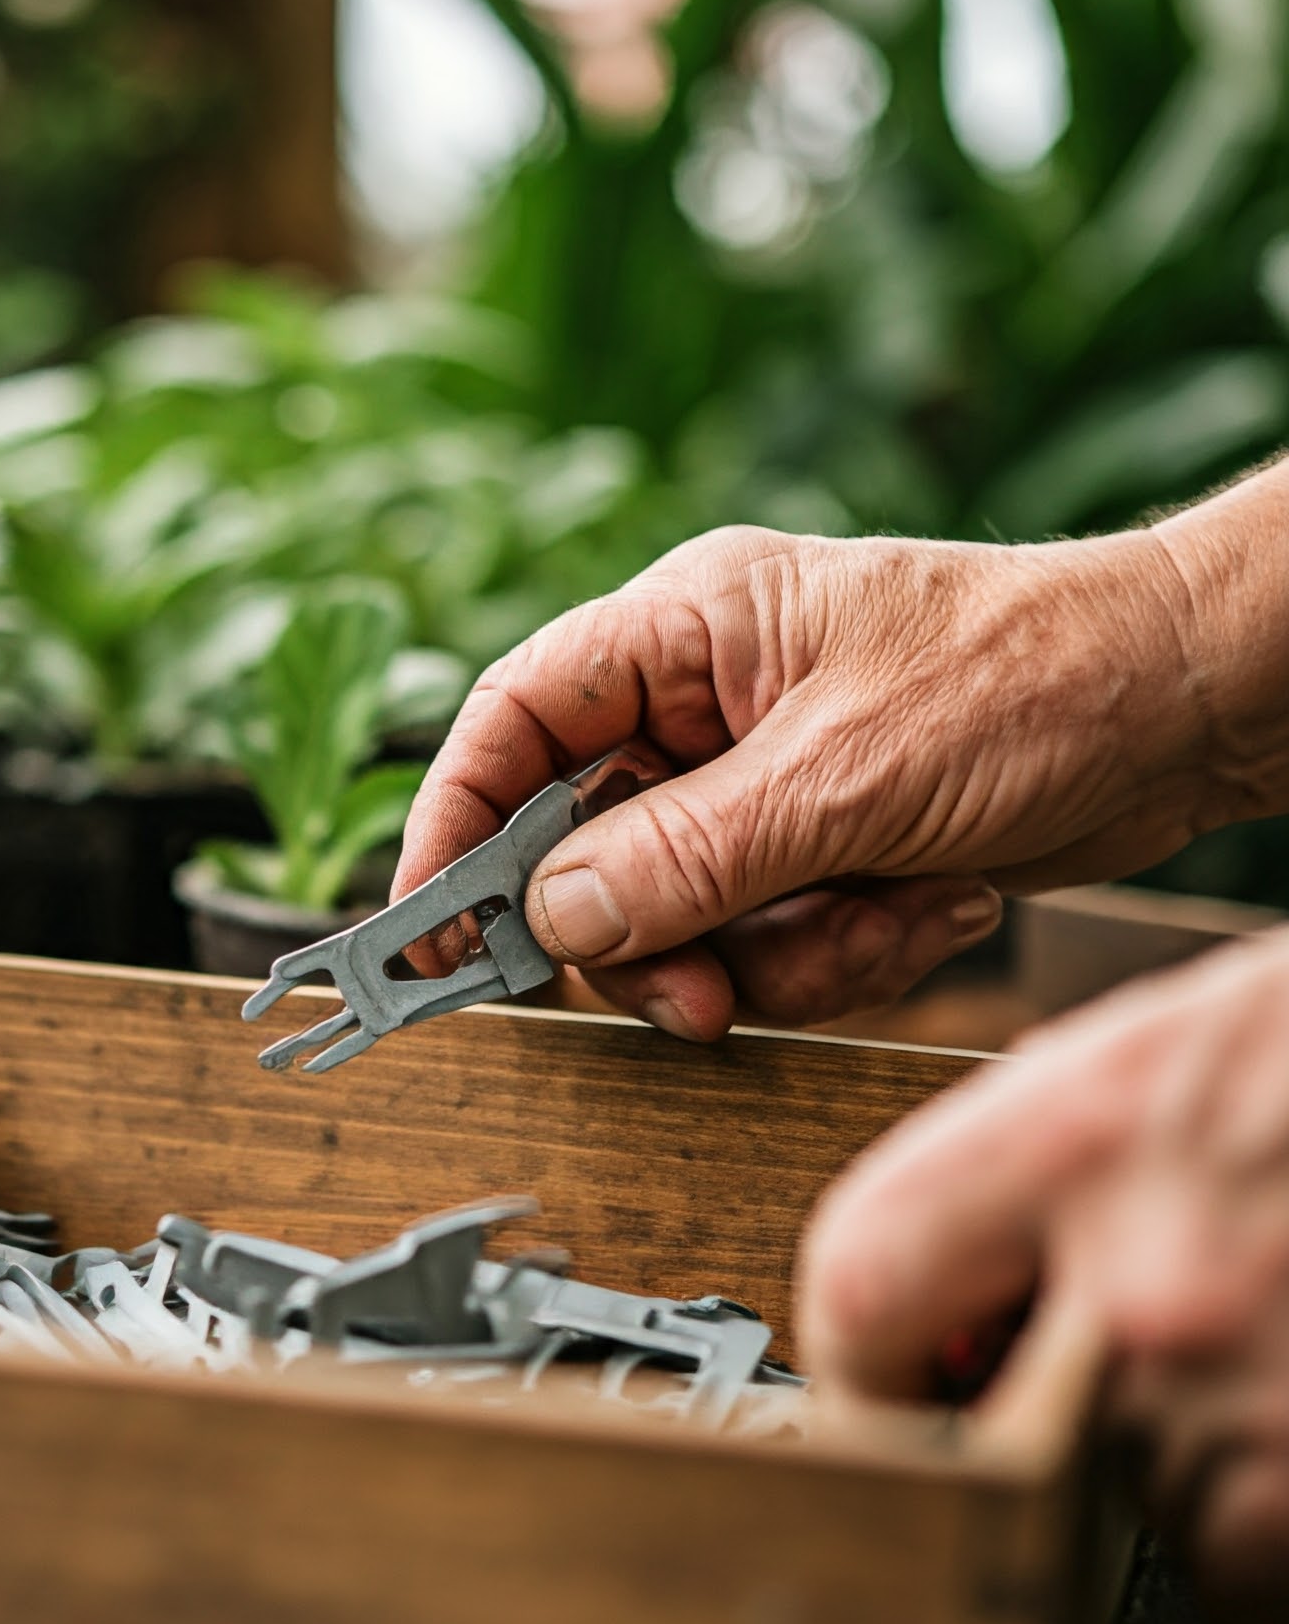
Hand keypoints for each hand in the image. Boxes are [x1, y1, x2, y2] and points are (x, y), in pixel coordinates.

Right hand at [396, 464, 1288, 1036]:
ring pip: (679, 920)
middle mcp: (704, 710)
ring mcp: (760, 787)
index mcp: (685, 634)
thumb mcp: (847, 775)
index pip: (512, 723)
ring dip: (770, 954)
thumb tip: (555, 920)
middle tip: (698, 988)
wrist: (1192, 707)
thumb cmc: (1043, 672)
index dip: (455, 825)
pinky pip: (766, 945)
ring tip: (871, 916)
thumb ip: (685, 854)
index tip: (431, 930)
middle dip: (652, 938)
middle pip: (586, 854)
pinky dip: (839, 954)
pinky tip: (923, 904)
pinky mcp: (816, 851)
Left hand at [800, 931, 1288, 1623]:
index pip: (862, 1282)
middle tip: (1153, 1371)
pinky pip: (1266, 1577)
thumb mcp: (1199, 1048)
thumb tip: (960, 1288)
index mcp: (1091, 1131)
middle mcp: (1155, 1280)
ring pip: (1173, 1521)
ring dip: (1224, 1473)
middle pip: (1013, 1435)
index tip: (896, 1390)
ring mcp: (1263, 1408)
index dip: (869, 1357)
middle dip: (1062, 1426)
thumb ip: (1054, 1161)